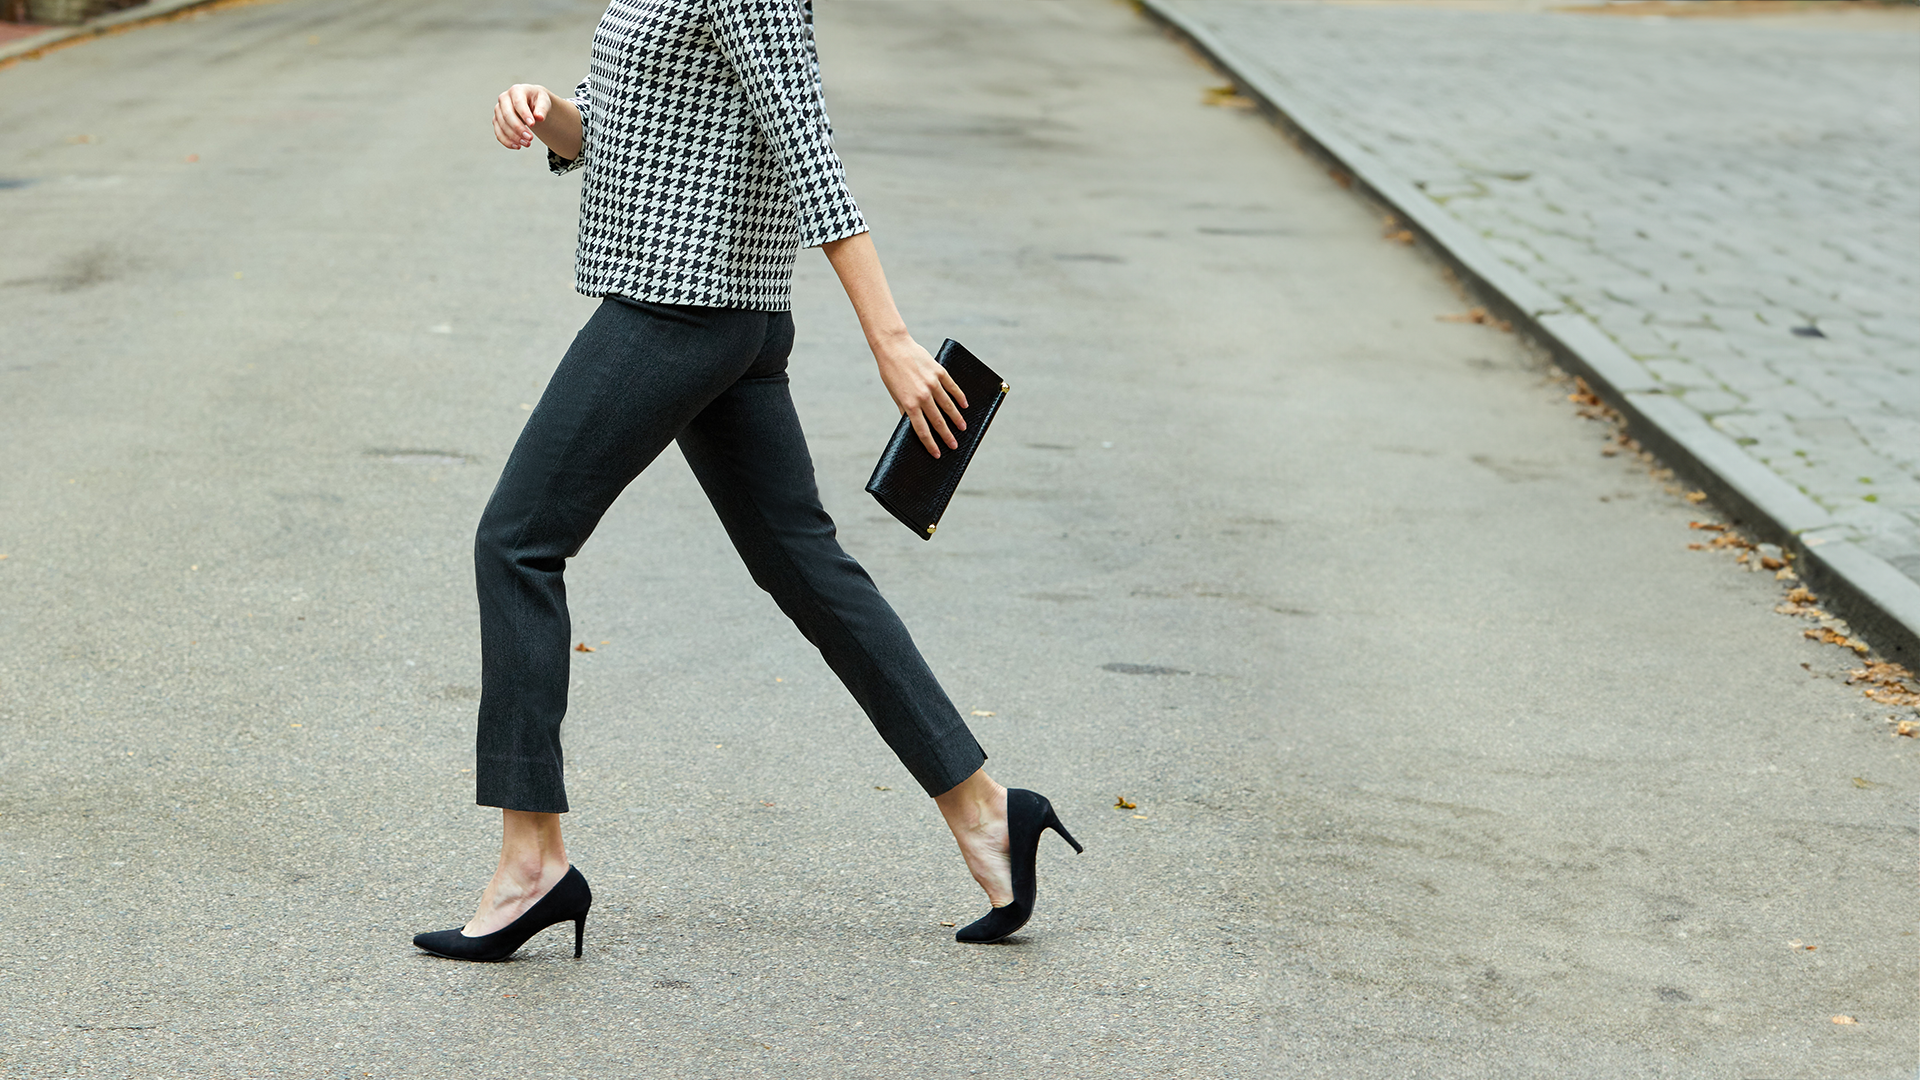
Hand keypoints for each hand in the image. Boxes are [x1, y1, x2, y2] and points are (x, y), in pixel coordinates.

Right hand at [493, 84, 551, 150]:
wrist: (531, 102)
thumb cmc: (538, 100)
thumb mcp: (544, 101)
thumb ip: (542, 108)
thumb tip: (539, 117)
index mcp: (516, 91)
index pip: (518, 103)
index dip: (524, 114)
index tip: (533, 125)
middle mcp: (504, 99)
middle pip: (507, 115)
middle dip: (518, 128)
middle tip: (530, 138)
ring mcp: (498, 110)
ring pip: (502, 125)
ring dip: (514, 137)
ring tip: (527, 144)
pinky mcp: (497, 121)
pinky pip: (498, 133)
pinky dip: (507, 142)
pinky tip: (517, 146)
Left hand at [874, 333, 966, 457]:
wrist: (893, 347)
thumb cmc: (890, 372)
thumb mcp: (894, 393)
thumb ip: (904, 409)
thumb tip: (912, 424)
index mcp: (909, 403)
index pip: (922, 430)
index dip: (930, 444)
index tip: (937, 454)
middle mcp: (922, 395)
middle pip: (938, 421)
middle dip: (946, 436)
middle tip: (954, 445)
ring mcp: (932, 383)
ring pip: (948, 406)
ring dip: (956, 419)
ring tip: (962, 428)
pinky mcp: (939, 371)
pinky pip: (952, 387)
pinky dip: (959, 397)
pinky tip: (964, 405)